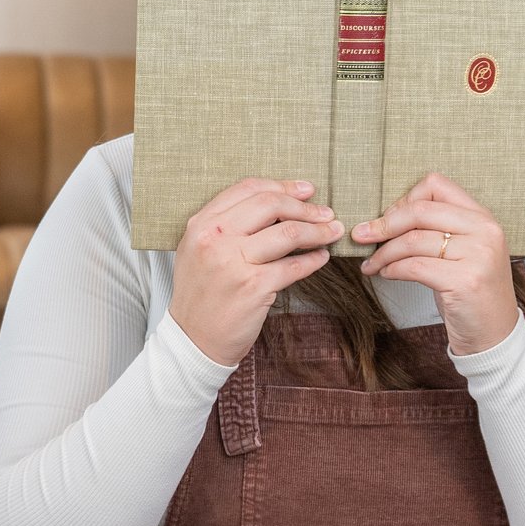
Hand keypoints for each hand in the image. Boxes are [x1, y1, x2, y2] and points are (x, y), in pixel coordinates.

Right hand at [167, 177, 342, 364]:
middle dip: (305, 207)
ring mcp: (234, 263)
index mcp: (202, 224)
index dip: (283, 186)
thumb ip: (227, 224)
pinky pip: (294, 267)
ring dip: (317, 231)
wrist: (193, 339)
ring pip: (288, 233)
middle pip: (270, 205)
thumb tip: (277, 204)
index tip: (306, 190)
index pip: (248, 189)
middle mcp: (216, 238)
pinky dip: (313, 260)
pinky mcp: (254, 287)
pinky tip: (320, 258)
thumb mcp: (199, 250)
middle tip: (326, 213)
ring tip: (331, 232)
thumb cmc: (201, 294)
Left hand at [355, 173, 519, 355]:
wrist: (493, 334)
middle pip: (419, 211)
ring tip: (372, 264)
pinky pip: (414, 266)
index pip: (436, 186)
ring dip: (383, 253)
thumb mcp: (461, 252)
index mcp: (482, 218)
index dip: (404, 200)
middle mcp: (485, 231)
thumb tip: (386, 217)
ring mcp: (478, 255)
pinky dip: (392, 269)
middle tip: (361, 236)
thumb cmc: (469, 292)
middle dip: (383, 224)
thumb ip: (437, 229)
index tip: (387, 219)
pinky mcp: (465, 281)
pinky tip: (386, 274)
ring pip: (412, 241)